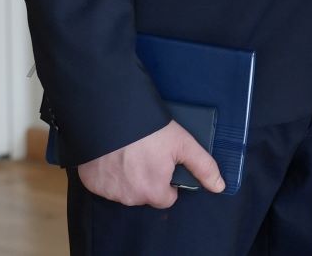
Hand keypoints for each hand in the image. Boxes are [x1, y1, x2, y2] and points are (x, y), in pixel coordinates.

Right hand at [77, 119, 225, 207]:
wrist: (109, 113)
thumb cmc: (149, 129)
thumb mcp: (182, 143)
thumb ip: (203, 167)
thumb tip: (220, 187)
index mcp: (154, 192)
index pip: (166, 197)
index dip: (167, 180)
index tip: (162, 162)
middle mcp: (130, 198)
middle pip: (144, 194)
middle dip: (146, 178)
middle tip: (144, 152)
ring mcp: (109, 191)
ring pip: (124, 190)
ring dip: (126, 176)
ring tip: (127, 150)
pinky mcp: (91, 182)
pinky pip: (104, 183)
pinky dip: (107, 172)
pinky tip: (111, 154)